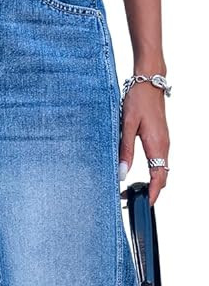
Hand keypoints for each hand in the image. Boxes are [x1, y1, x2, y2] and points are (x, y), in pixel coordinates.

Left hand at [118, 81, 169, 205]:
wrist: (149, 81)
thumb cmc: (138, 99)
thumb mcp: (127, 125)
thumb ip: (125, 150)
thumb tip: (122, 173)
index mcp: (157, 145)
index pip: (159, 177)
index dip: (153, 194)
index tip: (144, 204)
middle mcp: (164, 146)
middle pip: (161, 177)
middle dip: (149, 191)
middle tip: (129, 198)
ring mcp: (163, 142)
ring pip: (161, 170)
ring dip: (149, 182)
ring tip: (131, 190)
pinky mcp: (160, 139)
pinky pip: (159, 162)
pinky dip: (151, 172)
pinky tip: (137, 174)